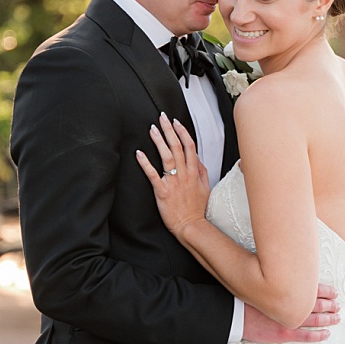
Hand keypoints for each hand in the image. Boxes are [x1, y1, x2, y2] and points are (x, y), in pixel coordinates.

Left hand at [136, 113, 209, 238]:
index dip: (182, 132)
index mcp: (193, 172)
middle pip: (177, 146)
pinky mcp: (162, 191)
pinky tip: (139, 153)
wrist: (191, 226)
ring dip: (159, 141)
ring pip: (166, 156)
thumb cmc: (196, 209)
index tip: (176, 122)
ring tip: (152, 129)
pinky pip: (153, 174)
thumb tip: (197, 158)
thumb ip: (201, 171)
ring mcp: (173, 182)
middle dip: (169, 130)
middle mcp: (184, 174)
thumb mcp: (205, 187)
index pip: (189, 146)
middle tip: (162, 117)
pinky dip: (145, 163)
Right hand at [244, 285, 339, 343]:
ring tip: (337, 317)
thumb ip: (282, 282)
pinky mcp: (285, 333)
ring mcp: (289, 320)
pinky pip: (306, 336)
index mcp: (288, 291)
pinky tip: (326, 334)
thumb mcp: (266, 284)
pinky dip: (318, 335)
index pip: (314, 289)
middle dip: (330, 304)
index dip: (327, 291)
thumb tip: (296, 279)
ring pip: (316, 319)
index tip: (334, 292)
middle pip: (318, 304)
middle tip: (338, 305)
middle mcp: (292, 305)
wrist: (235, 314)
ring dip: (329, 318)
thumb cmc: (248, 298)